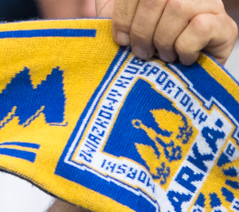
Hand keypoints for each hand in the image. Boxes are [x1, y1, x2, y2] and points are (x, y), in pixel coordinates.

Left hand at [100, 0, 235, 64]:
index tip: (121, 40)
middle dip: (141, 30)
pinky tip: (182, 58)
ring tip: (162, 55)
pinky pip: (200, 27)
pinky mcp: (225, 27)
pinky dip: (184, 47)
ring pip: (179, 8)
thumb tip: (99, 15)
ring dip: (163, 40)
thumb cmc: (141, 57)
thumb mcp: (118, 29)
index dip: (123, 17)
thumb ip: (110, 12)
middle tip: (141, 53)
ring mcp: (210, 6)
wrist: (172, 90)